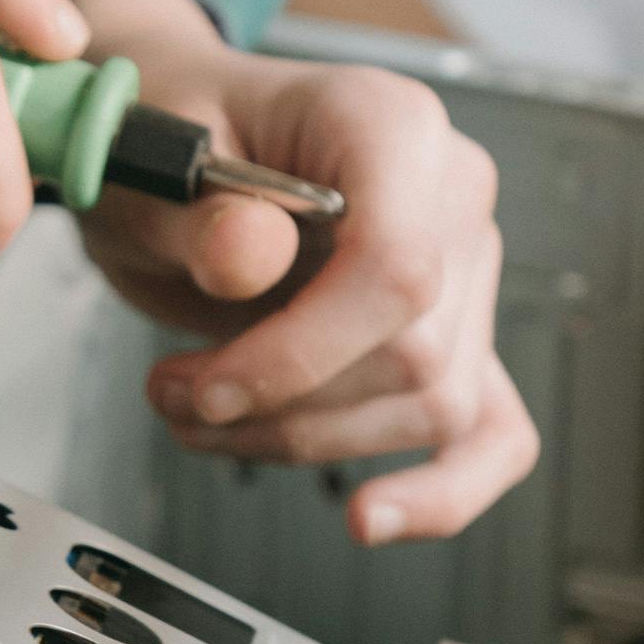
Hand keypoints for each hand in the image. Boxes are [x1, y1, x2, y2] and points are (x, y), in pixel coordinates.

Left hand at [71, 0, 535, 542]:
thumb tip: (249, 256)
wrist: (176, 154)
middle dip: (282, 405)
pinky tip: (374, 518)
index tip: (210, 391)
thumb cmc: (173, 142)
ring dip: (305, 441)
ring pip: (431, 405)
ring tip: (204, 415)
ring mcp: (464, 269)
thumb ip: (200, 213)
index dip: (302, 355)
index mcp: (389, 125)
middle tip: (177, 396)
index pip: (396, 268)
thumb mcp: (151, 163)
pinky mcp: (455, 336)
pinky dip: (443, 492)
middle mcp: (450, 194)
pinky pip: (492, 431)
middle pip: (412, 353)